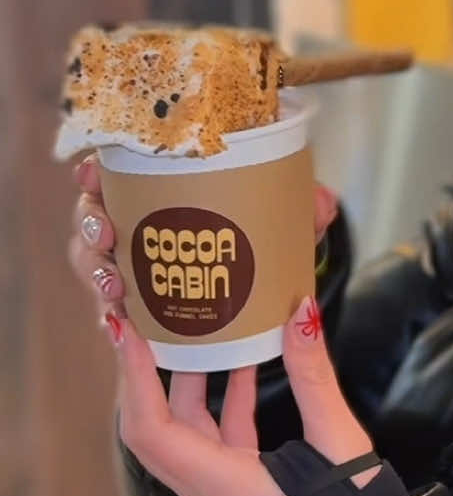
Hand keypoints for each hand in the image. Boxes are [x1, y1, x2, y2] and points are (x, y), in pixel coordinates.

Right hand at [68, 152, 338, 329]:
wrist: (274, 301)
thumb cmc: (271, 245)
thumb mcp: (289, 226)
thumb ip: (305, 211)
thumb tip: (322, 202)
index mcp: (168, 191)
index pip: (117, 173)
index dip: (96, 173)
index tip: (93, 172)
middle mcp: (143, 227)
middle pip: (93, 218)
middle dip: (88, 224)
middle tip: (106, 233)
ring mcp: (138, 270)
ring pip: (95, 264)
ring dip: (96, 272)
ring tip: (116, 287)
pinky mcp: (144, 312)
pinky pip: (115, 312)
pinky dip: (113, 317)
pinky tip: (118, 323)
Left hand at [103, 295, 382, 495]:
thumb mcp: (336, 438)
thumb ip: (312, 374)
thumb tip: (301, 311)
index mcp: (220, 485)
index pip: (150, 430)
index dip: (135, 378)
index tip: (130, 331)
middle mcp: (207, 490)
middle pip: (154, 427)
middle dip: (145, 372)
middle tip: (149, 321)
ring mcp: (221, 490)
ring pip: (183, 430)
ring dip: (186, 380)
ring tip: (196, 331)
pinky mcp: (240, 486)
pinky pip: (216, 437)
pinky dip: (221, 398)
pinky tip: (243, 363)